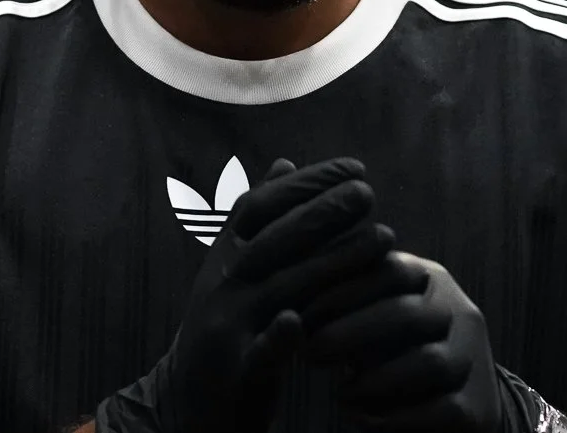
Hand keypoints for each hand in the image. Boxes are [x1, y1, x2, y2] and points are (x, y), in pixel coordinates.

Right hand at [97, 158, 388, 432]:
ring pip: (281, 290)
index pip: (261, 208)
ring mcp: (227, 330)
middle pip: (274, 241)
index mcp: (224, 259)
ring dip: (331, 263)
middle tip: (368, 192)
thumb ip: (259, 220)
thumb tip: (285, 163)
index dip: (306, 184)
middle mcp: (222, 288)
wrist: (185, 403)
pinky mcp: (238, 374)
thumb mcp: (236, 270)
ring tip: (381, 239)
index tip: (353, 167)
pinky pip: (259, 353)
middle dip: (324, 212)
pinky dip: (277, 338)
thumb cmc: (226, 331)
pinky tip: (297, 323)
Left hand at [308, 253, 507, 432]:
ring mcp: (474, 359)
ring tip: (340, 394)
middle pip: (408, 315)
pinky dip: (395, 418)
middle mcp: (459, 313)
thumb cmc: (392, 352)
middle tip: (310, 354)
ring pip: (430, 364)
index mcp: (430, 280)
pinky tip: (361, 419)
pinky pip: (442, 410)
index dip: (342, 291)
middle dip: (350, 334)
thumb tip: (289, 300)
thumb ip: (344, 301)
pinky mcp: (478, 407)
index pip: (390, 270)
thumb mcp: (373, 317)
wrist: (452, 405)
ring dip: (374, 381)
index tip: (300, 313)